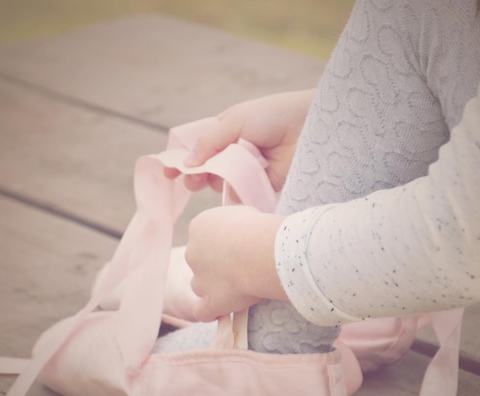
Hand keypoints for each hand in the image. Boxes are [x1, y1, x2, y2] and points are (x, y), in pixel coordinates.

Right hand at [164, 89, 314, 191]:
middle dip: (195, 175)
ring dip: (214, 182)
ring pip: (220, 183)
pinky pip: (239, 195)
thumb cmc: (274, 115)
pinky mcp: (260, 186)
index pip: (198, 148)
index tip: (168, 172)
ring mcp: (246, 170)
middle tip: (191, 182)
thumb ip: (209, 141)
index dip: (183, 159)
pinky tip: (231, 189)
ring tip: (215, 179)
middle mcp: (234, 152)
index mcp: (225, 132)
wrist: (311, 127)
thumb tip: (187, 164)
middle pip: (205, 169)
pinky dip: (233, 194)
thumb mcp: (236, 120)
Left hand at [185, 205, 287, 321]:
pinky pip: (202, 311)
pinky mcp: (210, 301)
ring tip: (239, 287)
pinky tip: (222, 311)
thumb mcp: (242, 213)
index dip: (220, 244)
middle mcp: (192, 253)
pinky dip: (210, 312)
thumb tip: (238, 227)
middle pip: (200, 262)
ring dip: (215, 287)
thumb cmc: (258, 228)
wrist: (261, 252)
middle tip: (242, 266)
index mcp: (198, 228)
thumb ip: (233, 222)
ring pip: (200, 286)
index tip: (238, 247)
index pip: (203, 238)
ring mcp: (199, 279)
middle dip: (217, 265)